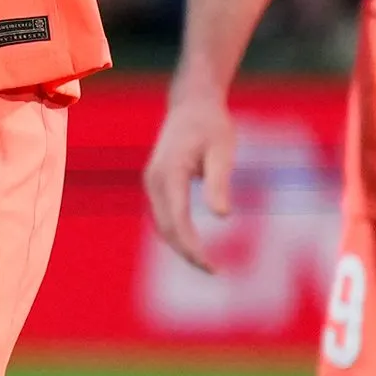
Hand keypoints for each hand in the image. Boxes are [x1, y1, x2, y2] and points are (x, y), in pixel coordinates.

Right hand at [142, 83, 239, 272]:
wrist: (192, 104)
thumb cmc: (211, 125)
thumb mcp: (223, 150)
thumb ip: (219, 182)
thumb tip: (223, 217)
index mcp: (169, 173)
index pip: (177, 221)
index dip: (192, 248)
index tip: (212, 266)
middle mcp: (154, 180)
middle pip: (166, 228)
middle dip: (187, 253)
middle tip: (214, 271)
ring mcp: (152, 182)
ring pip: (162, 224)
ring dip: (180, 246)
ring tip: (207, 263)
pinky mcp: (156, 183)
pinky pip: (163, 216)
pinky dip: (177, 233)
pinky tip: (195, 244)